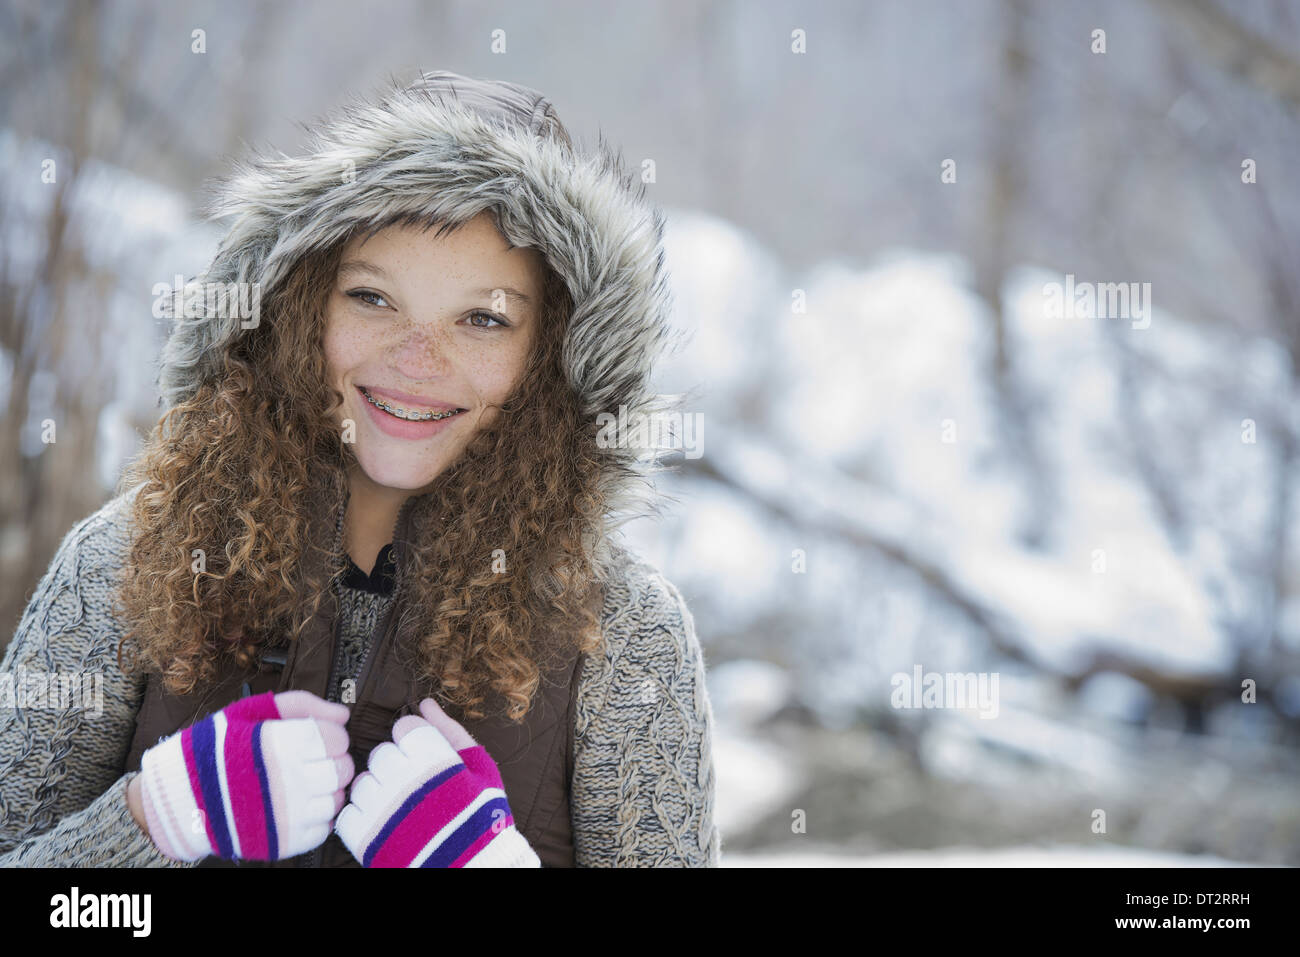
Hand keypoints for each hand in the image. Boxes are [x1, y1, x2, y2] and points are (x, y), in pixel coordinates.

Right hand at [137, 690, 353, 861]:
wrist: (180, 798)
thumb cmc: (216, 750)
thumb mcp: (251, 711)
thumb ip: (301, 705)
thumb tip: (342, 714)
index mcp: (283, 744)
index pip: (338, 739)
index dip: (330, 736)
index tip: (316, 739)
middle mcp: (290, 781)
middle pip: (343, 770)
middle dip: (332, 762)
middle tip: (312, 762)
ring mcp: (288, 815)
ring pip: (337, 800)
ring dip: (326, 790)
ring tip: (302, 784)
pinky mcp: (285, 842)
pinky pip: (324, 829)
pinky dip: (317, 818)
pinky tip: (297, 806)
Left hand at [334, 697, 539, 866]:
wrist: (474, 867)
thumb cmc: (483, 816)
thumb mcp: (480, 767)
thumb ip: (450, 730)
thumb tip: (425, 703)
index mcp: (434, 758)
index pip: (405, 728)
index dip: (415, 741)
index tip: (426, 759)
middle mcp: (404, 779)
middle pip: (381, 753)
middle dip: (396, 765)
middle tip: (414, 786)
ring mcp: (382, 809)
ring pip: (362, 783)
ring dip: (378, 791)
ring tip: (400, 808)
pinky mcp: (366, 838)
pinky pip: (349, 813)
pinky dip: (363, 817)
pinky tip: (385, 824)